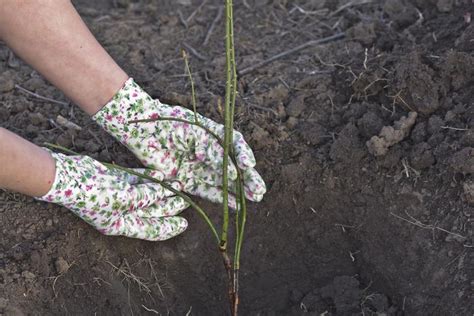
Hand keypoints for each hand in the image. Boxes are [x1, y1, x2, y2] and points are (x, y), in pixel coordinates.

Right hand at [36, 151, 188, 240]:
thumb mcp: (124, 200)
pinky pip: (136, 181)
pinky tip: (161, 175)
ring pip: (146, 195)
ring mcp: (118, 195)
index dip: (168, 228)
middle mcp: (121, 212)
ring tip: (178, 185)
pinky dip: (148, 178)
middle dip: (169, 207)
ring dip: (162, 191)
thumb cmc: (95, 194)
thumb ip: (146, 197)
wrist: (68, 177)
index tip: (184, 223)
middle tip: (185, 201)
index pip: (151, 230)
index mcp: (121, 224)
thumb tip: (163, 192)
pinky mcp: (115, 180)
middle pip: (151, 212)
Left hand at [93, 78, 265, 206]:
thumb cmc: (168, 123)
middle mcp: (208, 151)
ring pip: (223, 181)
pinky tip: (235, 205)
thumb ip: (213, 150)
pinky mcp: (187, 179)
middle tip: (259, 190)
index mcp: (212, 134)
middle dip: (247, 178)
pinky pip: (207, 190)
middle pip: (232, 166)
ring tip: (255, 198)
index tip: (249, 165)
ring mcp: (198, 166)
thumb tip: (232, 171)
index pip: (233, 144)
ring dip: (238, 190)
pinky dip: (221, 198)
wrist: (142, 129)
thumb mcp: (194, 132)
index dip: (243, 155)